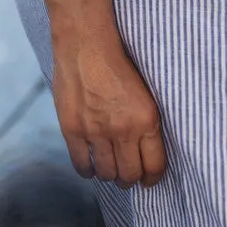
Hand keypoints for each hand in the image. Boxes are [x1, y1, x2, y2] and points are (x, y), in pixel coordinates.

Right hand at [53, 35, 166, 188]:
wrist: (87, 46)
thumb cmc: (119, 65)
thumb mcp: (146, 95)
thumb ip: (146, 124)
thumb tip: (146, 153)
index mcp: (146, 121)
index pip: (154, 166)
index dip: (152, 179)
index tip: (149, 181)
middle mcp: (123, 130)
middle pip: (129, 175)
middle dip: (130, 180)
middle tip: (128, 177)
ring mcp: (95, 132)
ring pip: (107, 173)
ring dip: (110, 176)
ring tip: (110, 170)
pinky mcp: (73, 130)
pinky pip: (82, 165)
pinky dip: (88, 171)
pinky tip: (91, 166)